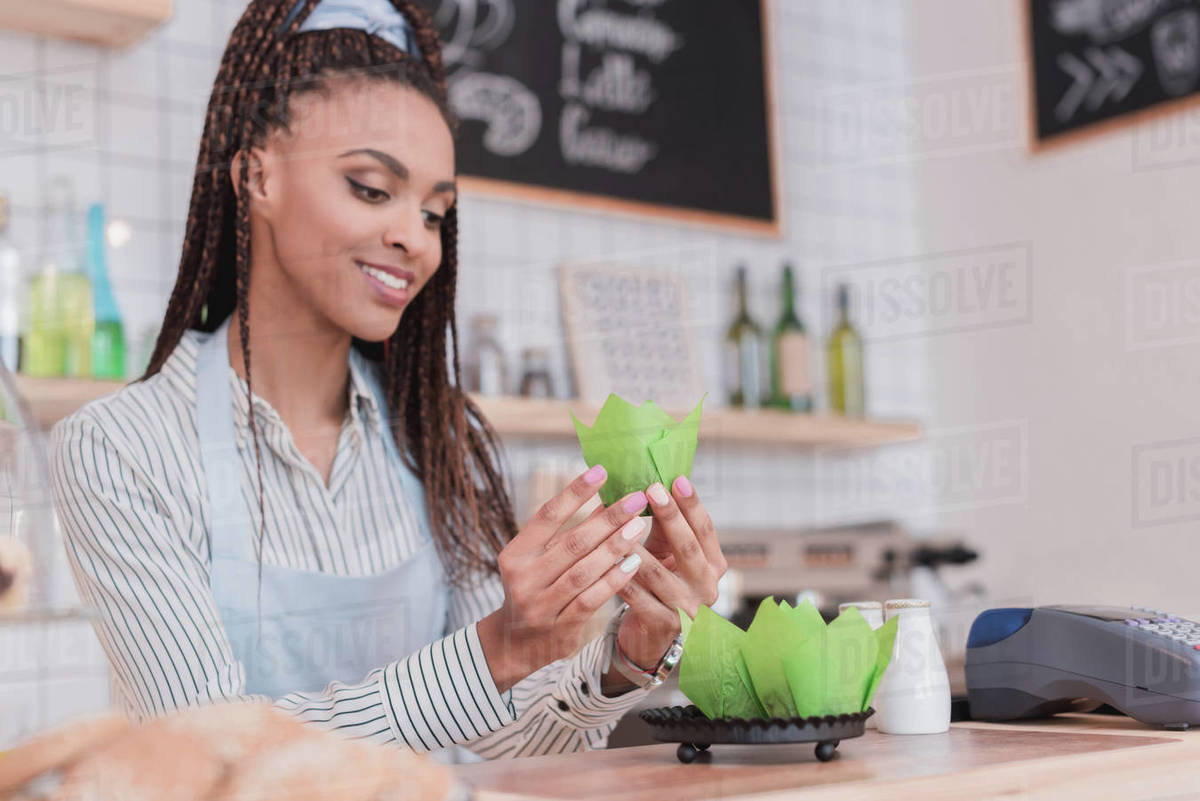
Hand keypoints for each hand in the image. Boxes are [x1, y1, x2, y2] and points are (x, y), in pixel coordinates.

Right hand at [477, 465, 648, 692]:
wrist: (514, 644)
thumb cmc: (535, 589)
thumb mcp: (536, 560)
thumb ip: (564, 535)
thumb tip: (605, 499)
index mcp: (516, 554)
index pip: (547, 516)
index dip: (574, 492)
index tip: (601, 472)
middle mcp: (524, 578)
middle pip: (572, 542)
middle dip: (607, 518)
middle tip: (636, 498)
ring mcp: (541, 605)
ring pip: (584, 570)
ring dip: (615, 546)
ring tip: (639, 525)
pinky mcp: (561, 627)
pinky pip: (592, 599)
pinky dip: (614, 579)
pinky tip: (634, 562)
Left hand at [615, 475, 725, 669]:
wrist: (654, 636)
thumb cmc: (661, 584)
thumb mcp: (669, 555)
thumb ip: (665, 528)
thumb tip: (649, 485)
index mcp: (714, 565)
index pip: (705, 530)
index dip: (692, 504)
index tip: (677, 479)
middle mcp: (707, 587)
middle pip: (688, 548)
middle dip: (670, 516)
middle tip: (653, 489)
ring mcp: (687, 609)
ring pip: (658, 573)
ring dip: (636, 546)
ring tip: (620, 522)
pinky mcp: (664, 625)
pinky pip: (638, 597)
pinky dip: (620, 576)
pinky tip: (606, 559)